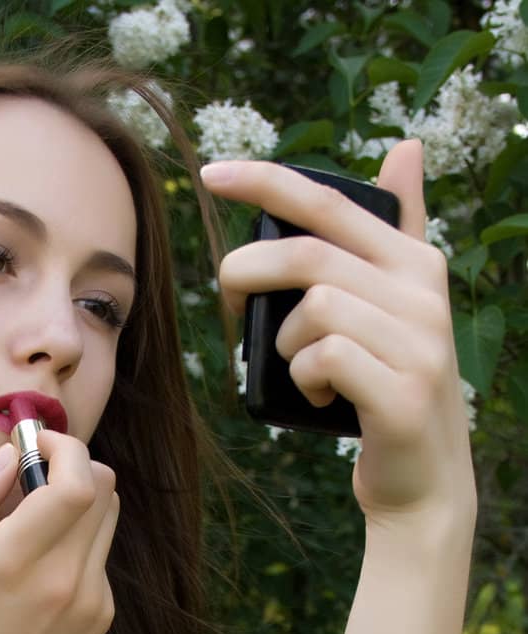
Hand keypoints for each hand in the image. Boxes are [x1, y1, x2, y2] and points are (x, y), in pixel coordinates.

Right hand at [0, 430, 118, 633]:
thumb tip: (7, 455)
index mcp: (15, 562)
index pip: (77, 482)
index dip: (64, 448)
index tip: (34, 446)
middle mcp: (64, 578)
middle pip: (104, 488)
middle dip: (73, 466)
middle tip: (33, 477)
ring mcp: (90, 599)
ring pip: (108, 517)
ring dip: (77, 502)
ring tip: (33, 525)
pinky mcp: (101, 615)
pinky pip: (99, 555)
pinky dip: (76, 543)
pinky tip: (39, 572)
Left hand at [201, 141, 477, 533]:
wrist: (422, 482)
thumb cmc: (388, 389)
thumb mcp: (396, 308)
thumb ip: (394, 235)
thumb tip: (405, 148)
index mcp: (417, 263)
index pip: (332, 204)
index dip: (267, 182)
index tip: (211, 175)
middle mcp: (426, 295)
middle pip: (309, 256)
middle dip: (249, 273)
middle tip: (230, 301)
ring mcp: (420, 344)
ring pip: (314, 309)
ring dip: (285, 343)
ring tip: (300, 368)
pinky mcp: (403, 394)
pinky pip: (322, 359)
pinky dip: (302, 379)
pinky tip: (314, 396)